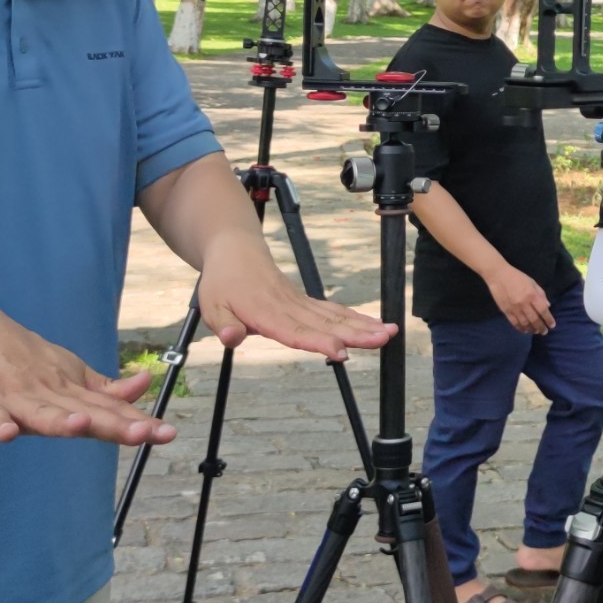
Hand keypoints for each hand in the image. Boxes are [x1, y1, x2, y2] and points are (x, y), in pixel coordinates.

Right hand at [0, 313, 176, 446]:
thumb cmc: (26, 360)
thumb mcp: (70, 374)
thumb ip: (106, 391)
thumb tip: (145, 384)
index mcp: (70, 392)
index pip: (109, 411)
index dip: (137, 423)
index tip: (168, 433)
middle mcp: (47, 395)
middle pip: (83, 413)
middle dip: (113, 425)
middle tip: (142, 433)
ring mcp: (13, 398)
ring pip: (41, 413)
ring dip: (61, 421)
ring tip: (81, 426)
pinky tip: (6, 433)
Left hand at [195, 242, 396, 358]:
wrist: (236, 250)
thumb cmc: (224, 281)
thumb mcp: (212, 306)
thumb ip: (223, 325)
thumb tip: (231, 339)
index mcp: (265, 311)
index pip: (295, 331)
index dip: (319, 342)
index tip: (341, 351)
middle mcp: (288, 306)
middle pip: (326, 323)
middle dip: (357, 333)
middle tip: (384, 339)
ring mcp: (300, 302)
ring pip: (335, 316)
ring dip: (363, 325)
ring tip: (389, 332)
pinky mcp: (305, 300)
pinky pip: (333, 310)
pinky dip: (355, 318)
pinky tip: (374, 325)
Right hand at [488, 264, 555, 335]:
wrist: (498, 276)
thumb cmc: (517, 277)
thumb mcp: (532, 282)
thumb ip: (541, 294)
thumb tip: (548, 306)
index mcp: (532, 295)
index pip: (543, 310)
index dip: (548, 319)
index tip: (552, 325)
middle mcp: (524, 303)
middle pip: (534, 320)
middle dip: (541, 327)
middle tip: (544, 332)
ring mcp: (514, 308)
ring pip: (524, 323)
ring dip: (531, 329)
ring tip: (535, 331)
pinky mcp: (506, 311)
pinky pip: (514, 323)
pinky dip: (520, 328)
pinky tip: (524, 330)